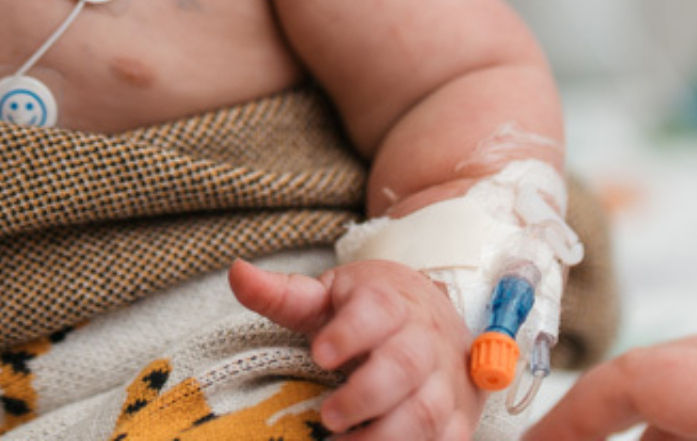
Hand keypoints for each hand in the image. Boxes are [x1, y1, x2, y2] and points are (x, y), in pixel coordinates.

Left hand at [231, 259, 481, 439]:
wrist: (435, 315)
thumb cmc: (370, 310)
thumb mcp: (328, 296)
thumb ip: (284, 294)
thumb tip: (237, 273)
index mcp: (389, 304)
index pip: (377, 310)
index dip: (351, 332)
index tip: (319, 354)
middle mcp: (423, 340)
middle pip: (406, 364)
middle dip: (368, 393)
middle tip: (328, 415)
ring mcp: (445, 379)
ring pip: (428, 409)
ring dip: (389, 435)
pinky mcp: (459, 414)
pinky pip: (449, 439)